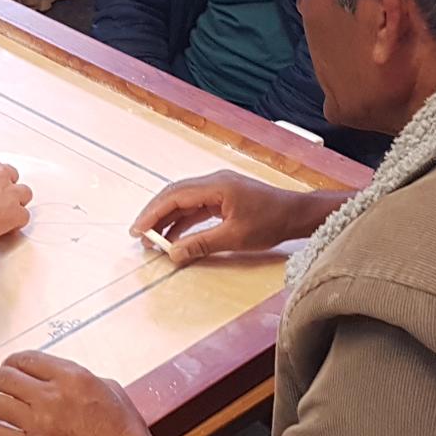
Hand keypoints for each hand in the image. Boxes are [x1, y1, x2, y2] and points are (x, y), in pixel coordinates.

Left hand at [0, 351, 157, 435]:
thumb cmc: (125, 432)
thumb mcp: (109, 388)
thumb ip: (80, 379)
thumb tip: (59, 379)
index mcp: (72, 377)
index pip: (27, 359)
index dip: (14, 361)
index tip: (10, 365)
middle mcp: (51, 397)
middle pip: (5, 377)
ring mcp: (40, 425)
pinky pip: (0, 435)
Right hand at [131, 170, 341, 261]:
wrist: (297, 214)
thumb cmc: (271, 223)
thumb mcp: (234, 238)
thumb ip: (201, 244)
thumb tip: (173, 253)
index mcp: (216, 186)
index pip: (175, 197)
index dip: (153, 214)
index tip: (139, 230)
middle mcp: (214, 181)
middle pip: (174, 195)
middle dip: (155, 214)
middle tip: (139, 235)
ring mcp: (218, 187)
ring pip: (184, 200)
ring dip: (167, 218)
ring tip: (153, 238)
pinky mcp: (223, 196)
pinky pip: (196, 206)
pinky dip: (183, 220)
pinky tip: (175, 236)